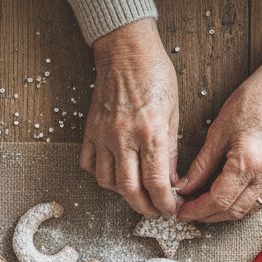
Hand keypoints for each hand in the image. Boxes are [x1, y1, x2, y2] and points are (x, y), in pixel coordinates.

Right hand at [84, 19, 179, 216]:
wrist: (125, 50)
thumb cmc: (154, 74)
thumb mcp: (172, 112)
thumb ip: (170, 149)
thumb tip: (169, 180)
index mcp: (150, 132)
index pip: (156, 182)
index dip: (164, 203)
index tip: (169, 210)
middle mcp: (124, 138)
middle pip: (129, 189)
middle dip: (143, 207)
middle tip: (153, 211)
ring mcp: (103, 135)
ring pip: (107, 182)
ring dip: (122, 193)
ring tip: (135, 191)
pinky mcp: (90, 130)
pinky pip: (89, 164)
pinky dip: (100, 175)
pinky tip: (114, 172)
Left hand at [177, 54, 261, 222]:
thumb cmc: (253, 100)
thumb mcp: (218, 131)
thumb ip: (201, 165)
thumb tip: (185, 187)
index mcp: (248, 162)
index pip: (218, 200)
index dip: (197, 210)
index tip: (182, 211)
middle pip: (232, 211)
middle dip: (208, 216)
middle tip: (190, 212)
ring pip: (247, 211)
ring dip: (224, 214)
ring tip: (205, 208)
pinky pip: (259, 201)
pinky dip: (240, 205)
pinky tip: (227, 199)